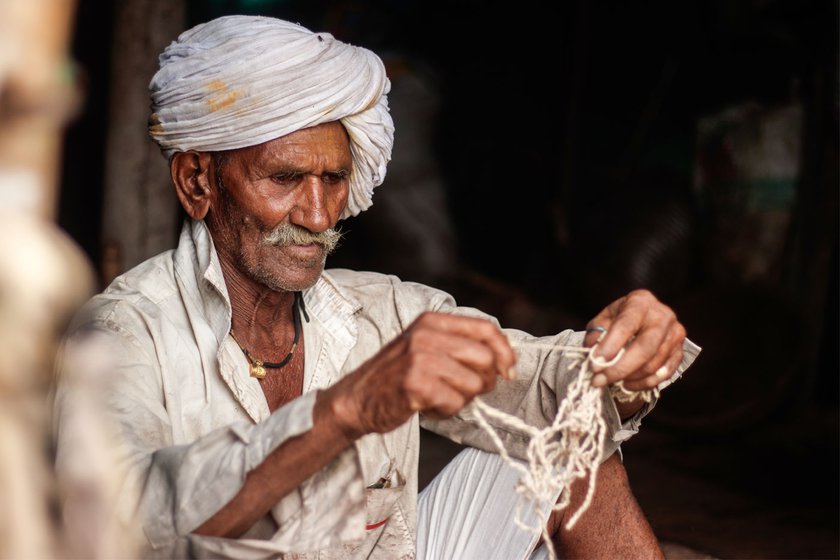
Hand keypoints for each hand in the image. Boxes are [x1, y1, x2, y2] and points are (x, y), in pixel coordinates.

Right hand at [323, 312, 515, 438]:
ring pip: (473, 384)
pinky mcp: (415, 384)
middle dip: (484, 382)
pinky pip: (454, 402)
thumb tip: (504, 357)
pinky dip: (446, 411)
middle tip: (465, 391)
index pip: (485, 329)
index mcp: (431, 321)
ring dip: (461, 399)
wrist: (355, 400)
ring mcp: (419, 358)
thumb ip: (459, 345)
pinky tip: (428, 407)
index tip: (508, 372)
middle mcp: (426, 335)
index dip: (505, 352)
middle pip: (485, 359)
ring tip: (438, 398)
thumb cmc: (396, 376)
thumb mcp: (425, 347)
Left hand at [583, 289, 685, 392]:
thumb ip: (595, 335)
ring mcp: (675, 334)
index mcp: (640, 301)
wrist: (642, 320)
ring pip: (653, 364)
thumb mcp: (603, 320)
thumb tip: (594, 355)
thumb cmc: (619, 319)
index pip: (626, 325)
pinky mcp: (680, 351)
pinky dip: (644, 383)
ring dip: (629, 378)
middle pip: (645, 348)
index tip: (595, 364)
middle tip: (600, 380)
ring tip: (610, 381)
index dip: (610, 347)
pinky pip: (664, 374)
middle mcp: (662, 315)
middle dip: (620, 368)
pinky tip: (628, 384)